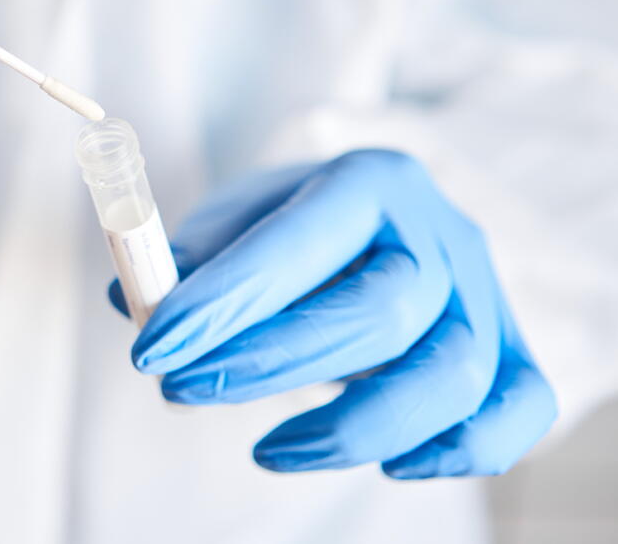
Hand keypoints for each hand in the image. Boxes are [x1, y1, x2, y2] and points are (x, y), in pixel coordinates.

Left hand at [112, 149, 555, 477]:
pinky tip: (392, 467)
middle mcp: (440, 232)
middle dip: (269, 363)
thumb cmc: (293, 232)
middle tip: (180, 389)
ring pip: (452, 374)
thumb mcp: (235, 225)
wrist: (382, 228)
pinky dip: (464, 449)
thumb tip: (130, 300)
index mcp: (369, 181)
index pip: (302, 240)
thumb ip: (185, 262)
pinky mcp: (514, 352)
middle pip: (379, 311)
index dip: (225, 300)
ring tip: (266, 451)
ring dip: (354, 428)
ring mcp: (486, 295)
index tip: (152, 348)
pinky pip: (519, 410)